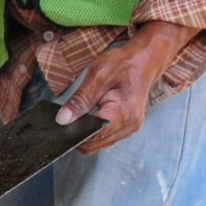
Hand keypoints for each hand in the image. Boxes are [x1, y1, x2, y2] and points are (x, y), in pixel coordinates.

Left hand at [56, 23, 195, 153]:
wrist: (145, 60)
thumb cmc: (124, 64)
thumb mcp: (98, 75)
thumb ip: (80, 99)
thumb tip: (63, 119)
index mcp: (122, 114)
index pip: (92, 137)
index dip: (74, 134)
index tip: (61, 125)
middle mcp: (129, 126)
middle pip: (94, 144)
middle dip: (78, 134)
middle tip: (67, 117)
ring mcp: (130, 129)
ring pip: (99, 144)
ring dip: (86, 133)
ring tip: (80, 114)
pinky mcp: (128, 128)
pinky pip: (106, 137)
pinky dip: (94, 131)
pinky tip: (89, 117)